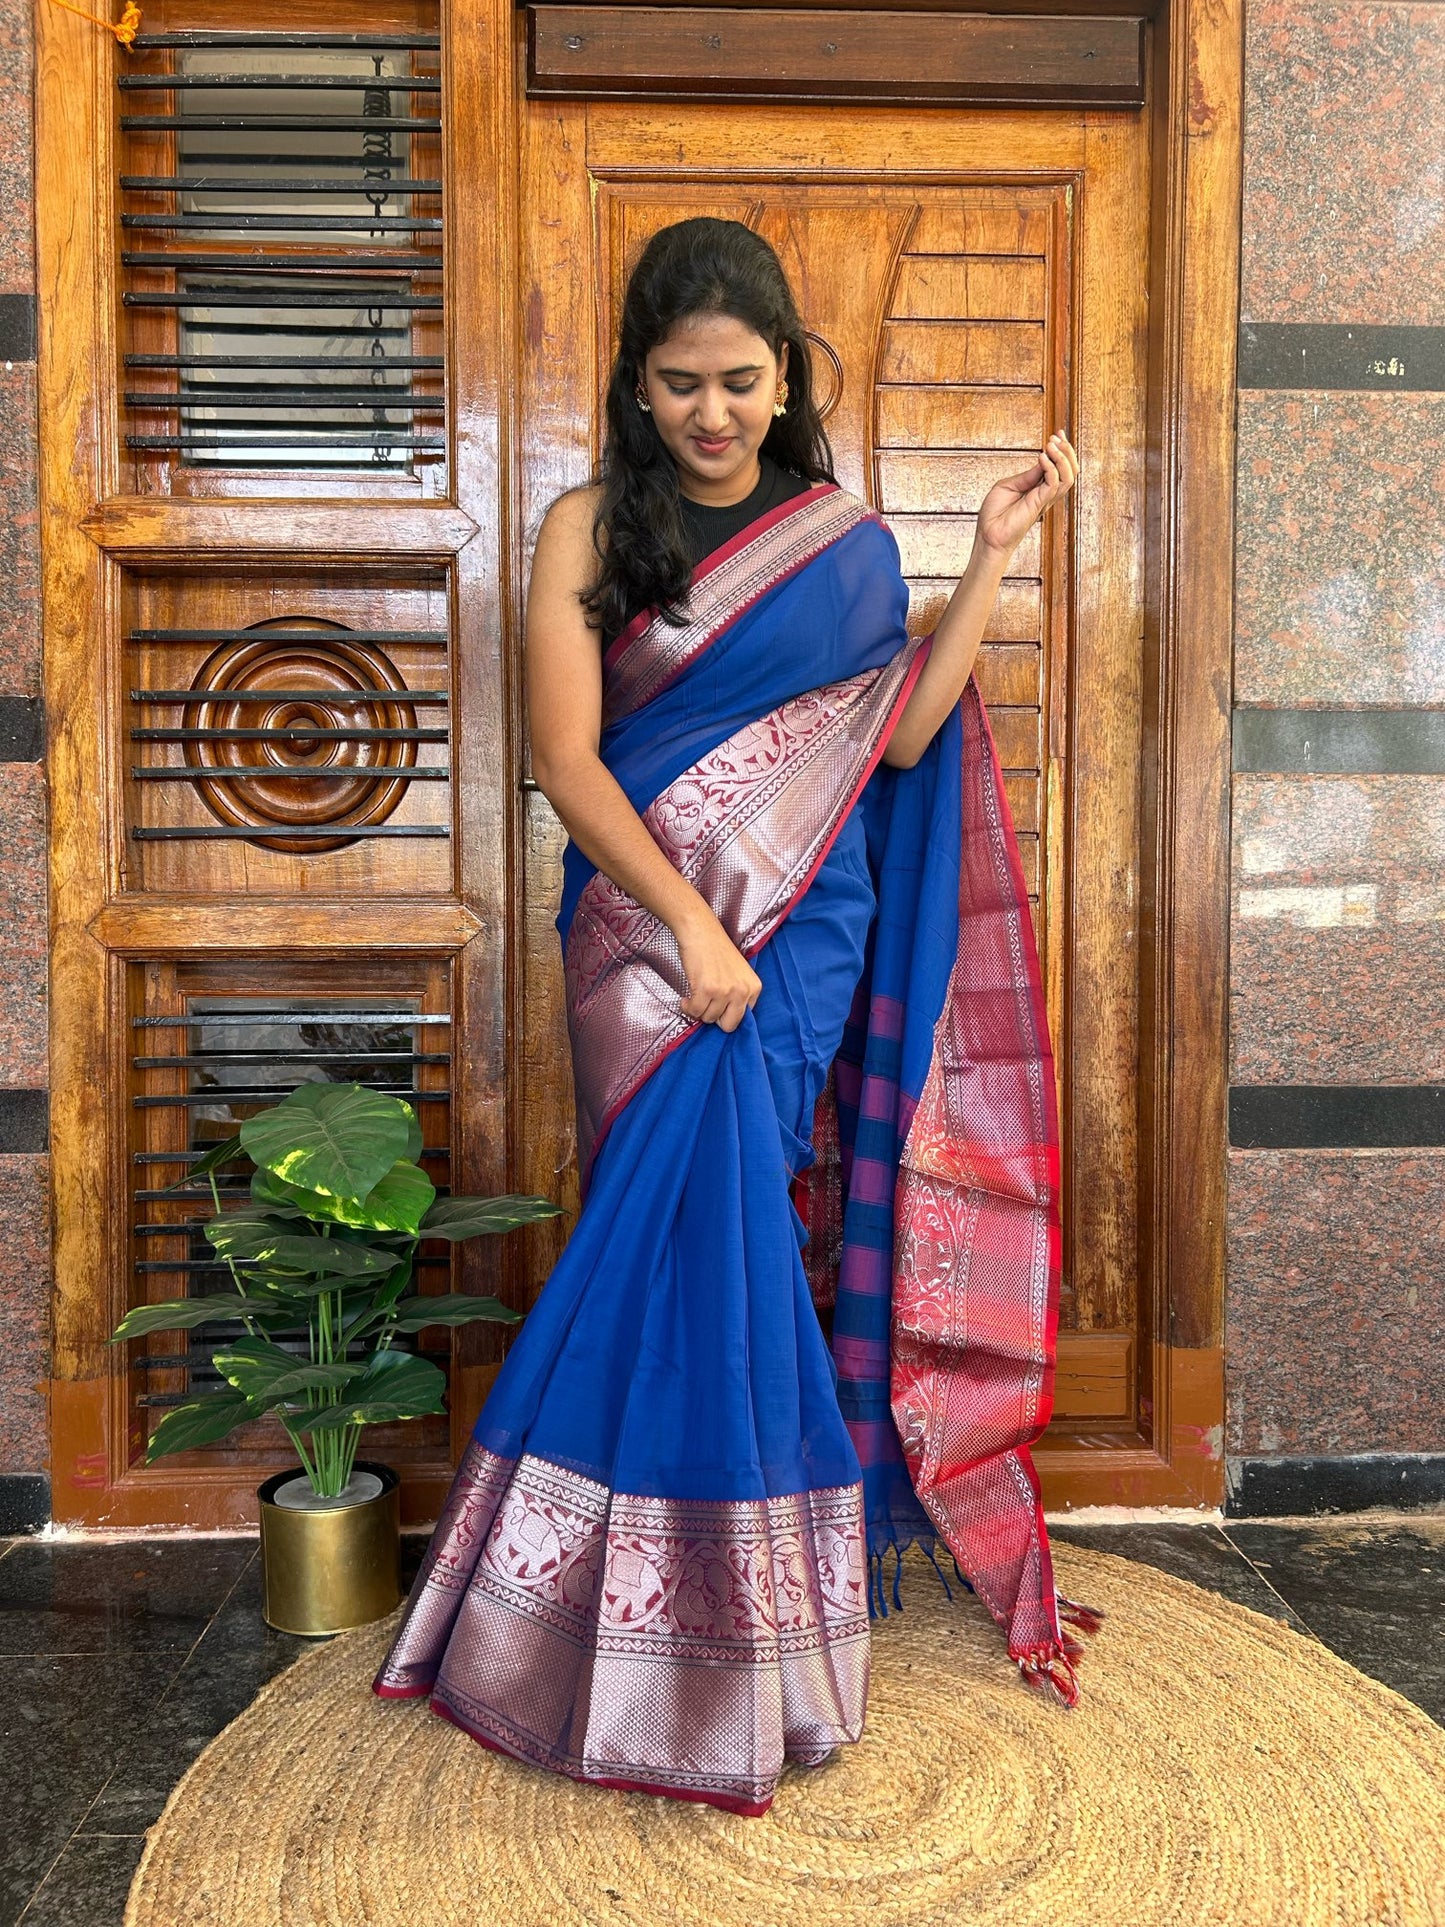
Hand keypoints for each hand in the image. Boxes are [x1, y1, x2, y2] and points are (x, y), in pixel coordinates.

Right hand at [675, 910, 761, 1032]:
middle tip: (706, 1005)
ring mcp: (725, 991)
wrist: (701, 931)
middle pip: (728, 1025)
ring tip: (695, 995)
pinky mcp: (706, 990)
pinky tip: (686, 998)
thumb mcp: (738, 974)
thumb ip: (738, 995)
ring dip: (698, 1009)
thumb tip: (725, 1021)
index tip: (717, 1006)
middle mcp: (742, 991)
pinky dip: (687, 1007)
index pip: (743, 1019)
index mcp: (754, 988)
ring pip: (708, 1018)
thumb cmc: (716, 950)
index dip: (727, 1013)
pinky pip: (694, 1011)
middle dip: (714, 1018)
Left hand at [975, 430, 1078, 563]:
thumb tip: (1043, 459)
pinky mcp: (1039, 504)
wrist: (988, 535)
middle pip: (1070, 471)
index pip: (1059, 467)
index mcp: (1039, 489)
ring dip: (1062, 457)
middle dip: (1067, 450)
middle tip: (1056, 437)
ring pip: (1068, 477)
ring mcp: (1044, 500)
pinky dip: (1050, 467)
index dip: (1062, 449)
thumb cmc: (995, 513)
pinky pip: (1054, 483)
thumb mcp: (1009, 485)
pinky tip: (1041, 457)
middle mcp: (1046, 494)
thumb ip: (1028, 475)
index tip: (1058, 433)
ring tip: (1050, 445)